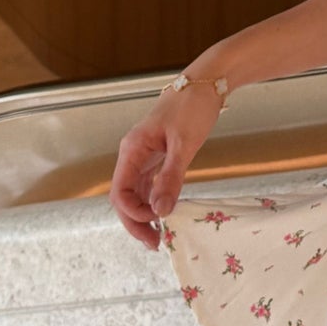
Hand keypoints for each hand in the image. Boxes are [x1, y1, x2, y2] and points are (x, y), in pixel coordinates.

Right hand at [109, 81, 223, 251]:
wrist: (207, 82)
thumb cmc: (194, 106)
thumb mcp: (184, 144)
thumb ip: (171, 177)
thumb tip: (160, 212)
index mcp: (132, 149)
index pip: (119, 192)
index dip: (132, 212)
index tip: (156, 222)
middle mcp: (134, 154)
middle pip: (124, 197)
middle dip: (136, 222)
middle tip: (155, 244)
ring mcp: (145, 155)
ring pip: (136, 193)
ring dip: (145, 215)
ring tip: (161, 236)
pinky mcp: (159, 155)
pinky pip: (149, 184)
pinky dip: (155, 201)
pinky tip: (166, 213)